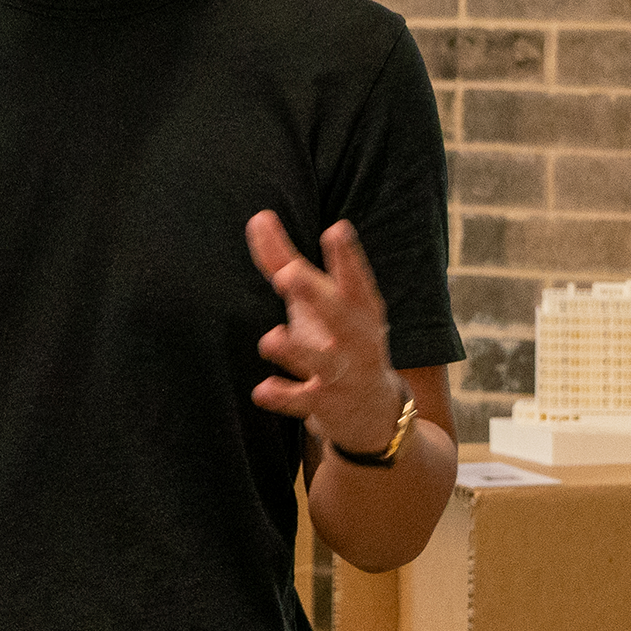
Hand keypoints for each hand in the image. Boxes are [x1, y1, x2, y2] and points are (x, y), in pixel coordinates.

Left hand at [247, 212, 404, 456]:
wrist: (372, 412)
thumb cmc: (338, 339)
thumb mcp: (317, 301)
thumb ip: (285, 260)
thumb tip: (258, 217)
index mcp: (359, 308)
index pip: (355, 278)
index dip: (347, 256)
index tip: (337, 230)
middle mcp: (357, 339)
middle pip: (339, 315)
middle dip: (315, 294)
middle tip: (288, 273)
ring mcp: (343, 374)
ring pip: (321, 362)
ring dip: (295, 350)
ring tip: (268, 339)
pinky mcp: (326, 405)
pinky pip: (303, 402)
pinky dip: (283, 397)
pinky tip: (261, 391)